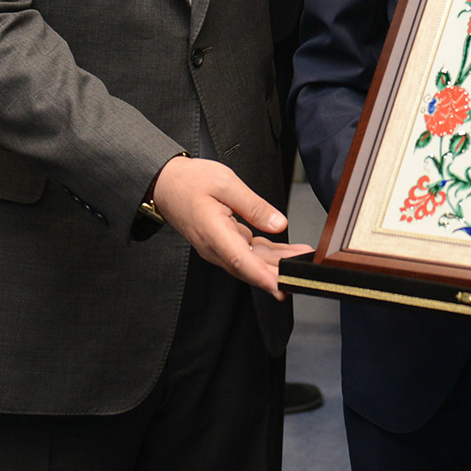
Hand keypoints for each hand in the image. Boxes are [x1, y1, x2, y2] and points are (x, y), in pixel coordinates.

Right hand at [148, 156, 313, 299]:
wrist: (165, 184)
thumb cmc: (190, 181)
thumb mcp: (226, 183)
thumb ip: (254, 206)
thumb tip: (278, 223)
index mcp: (213, 233)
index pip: (241, 261)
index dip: (263, 277)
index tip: (281, 288)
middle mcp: (215, 247)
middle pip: (250, 268)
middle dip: (278, 275)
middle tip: (305, 276)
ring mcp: (220, 248)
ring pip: (253, 262)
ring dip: (278, 264)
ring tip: (305, 260)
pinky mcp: (225, 243)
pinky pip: (250, 253)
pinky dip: (270, 254)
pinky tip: (290, 253)